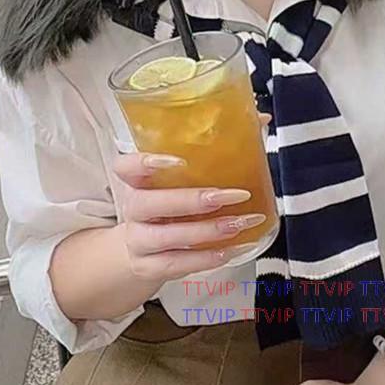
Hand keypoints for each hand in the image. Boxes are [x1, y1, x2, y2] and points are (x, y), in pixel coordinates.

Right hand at [112, 113, 271, 283]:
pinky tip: (230, 250)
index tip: (177, 160)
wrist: (139, 249)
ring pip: (166, 237)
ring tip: (240, 223)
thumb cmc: (167, 202)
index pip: (125, 167)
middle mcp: (133, 208)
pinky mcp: (149, 266)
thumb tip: (260, 117)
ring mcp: (138, 239)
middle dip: (192, 200)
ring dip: (207, 231)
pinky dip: (204, 259)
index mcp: (136, 180)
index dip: (145, 163)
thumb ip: (216, 146)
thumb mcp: (181, 178)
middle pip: (148, 203)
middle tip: (229, 196)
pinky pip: (176, 264)